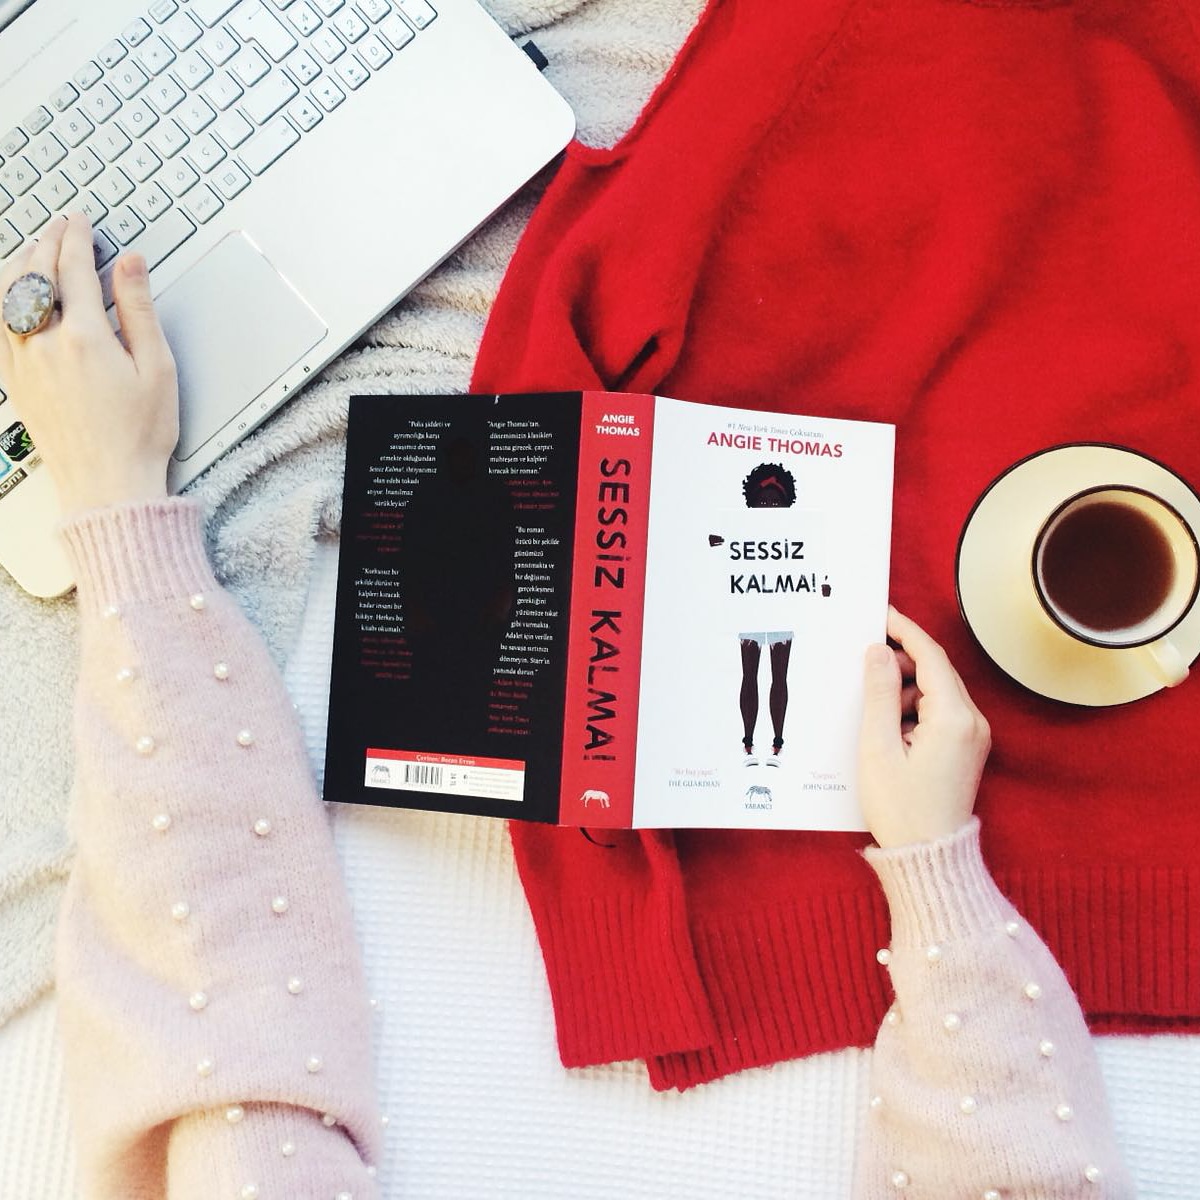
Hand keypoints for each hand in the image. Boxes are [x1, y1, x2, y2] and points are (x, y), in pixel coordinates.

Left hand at [0, 212, 177, 516]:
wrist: (109, 484)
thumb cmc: (139, 436)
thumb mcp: (158, 369)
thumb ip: (140, 310)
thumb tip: (131, 264)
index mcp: (86, 338)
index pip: (74, 268)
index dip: (77, 237)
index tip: (81, 221)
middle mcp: (47, 345)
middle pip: (37, 276)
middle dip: (48, 243)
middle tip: (59, 227)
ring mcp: (25, 364)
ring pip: (8, 297)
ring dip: (20, 266)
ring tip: (31, 250)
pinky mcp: (16, 383)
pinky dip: (3, 300)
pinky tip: (11, 296)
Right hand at [857, 606, 990, 848]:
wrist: (929, 857)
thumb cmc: (902, 809)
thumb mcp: (878, 747)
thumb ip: (878, 693)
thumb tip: (878, 651)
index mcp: (954, 717)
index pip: (930, 656)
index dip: (904, 630)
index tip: (879, 614)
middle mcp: (972, 721)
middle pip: (935, 671)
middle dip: (899, 663)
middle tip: (862, 665)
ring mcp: (973, 736)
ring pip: (936, 691)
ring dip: (903, 690)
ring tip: (872, 712)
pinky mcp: (966, 748)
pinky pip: (939, 712)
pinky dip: (912, 709)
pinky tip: (887, 727)